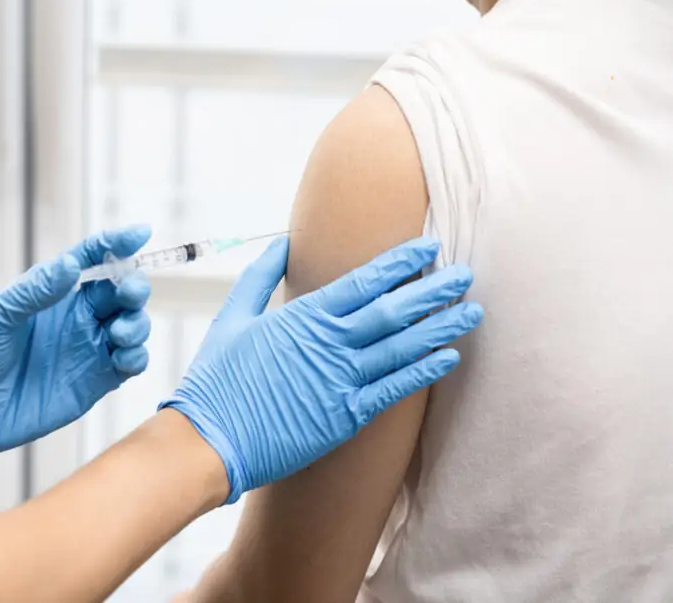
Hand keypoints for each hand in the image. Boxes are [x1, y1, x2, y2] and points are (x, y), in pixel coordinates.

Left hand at [0, 226, 153, 480]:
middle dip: (134, 287)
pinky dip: (137, 357)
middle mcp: (75, 317)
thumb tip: (70, 264)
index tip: (140, 234)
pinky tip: (125, 358)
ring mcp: (86, 349)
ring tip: (120, 334)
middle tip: (130, 295)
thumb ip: (34, 292)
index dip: (117, 244)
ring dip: (137, 324)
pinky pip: (128, 364)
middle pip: (121, 292)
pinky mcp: (93, 382)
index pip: (91, 259)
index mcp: (51, 292)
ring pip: (131, 326)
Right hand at [161, 236, 482, 503]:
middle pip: (393, 311)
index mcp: (303, 317)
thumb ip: (259, 277)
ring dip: (439, 328)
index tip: (427, 247)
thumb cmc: (216, 380)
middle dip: (432, 290)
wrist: (211, 441)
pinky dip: (423, 373)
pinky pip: (393, 390)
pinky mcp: (344, 417)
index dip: (399, 263)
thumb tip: (280, 241)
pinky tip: (448, 358)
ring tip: (471, 312)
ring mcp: (340, 381)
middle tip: (465, 274)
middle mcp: (329, 345)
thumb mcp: (231, 318)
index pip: (363, 281)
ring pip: (401, 348)